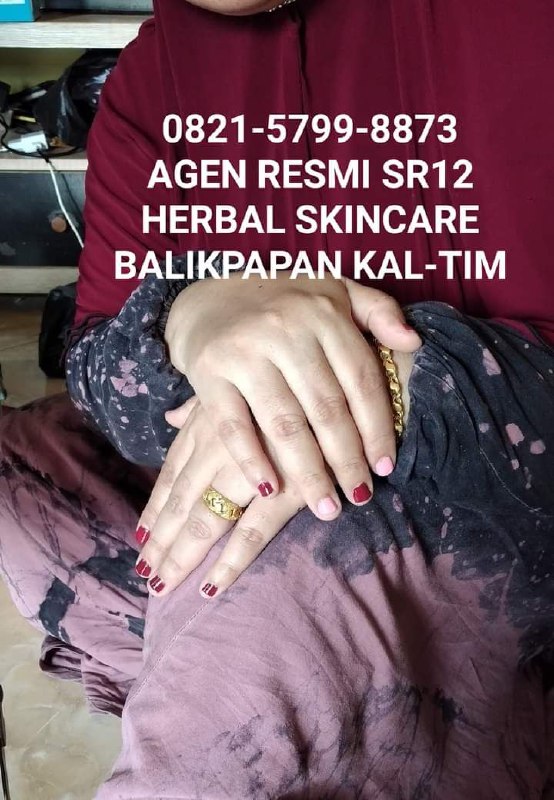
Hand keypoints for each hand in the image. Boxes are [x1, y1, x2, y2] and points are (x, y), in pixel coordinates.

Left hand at [135, 397, 304, 598]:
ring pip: (204, 521)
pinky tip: (210, 587)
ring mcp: (250, 471)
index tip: (140, 537)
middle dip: (159, 542)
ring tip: (162, 587)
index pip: (172, 473)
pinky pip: (250, 533)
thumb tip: (170, 417)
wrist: (340, 380)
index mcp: (208, 424)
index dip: (155, 508)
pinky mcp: (286, 491)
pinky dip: (229, 562)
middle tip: (143, 575)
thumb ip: (203, 406)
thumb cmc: (289, 379)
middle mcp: (219, 449)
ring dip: (181, 557)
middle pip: (180, 503)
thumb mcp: (239, 383)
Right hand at [165, 272, 420, 520]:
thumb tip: (413, 342)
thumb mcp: (335, 291)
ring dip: (308, 472)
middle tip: (360, 497)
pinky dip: (251, 461)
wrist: (208, 295)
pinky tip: (270, 490)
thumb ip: (378, 311)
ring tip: (326, 507)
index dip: (377, 427)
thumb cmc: (284, 303)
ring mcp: (244, 351)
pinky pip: (233, 425)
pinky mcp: (208, 371)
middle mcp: (285, 329)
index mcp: (323, 313)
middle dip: (346, 460)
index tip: (386, 466)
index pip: (360, 380)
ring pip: (284, 423)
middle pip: (326, 408)